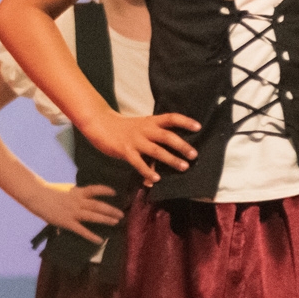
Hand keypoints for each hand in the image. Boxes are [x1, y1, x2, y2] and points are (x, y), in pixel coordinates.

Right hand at [33, 179, 121, 243]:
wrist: (36, 195)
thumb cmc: (48, 192)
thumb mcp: (64, 189)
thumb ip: (74, 193)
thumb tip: (82, 195)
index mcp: (77, 192)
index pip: (94, 189)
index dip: (105, 190)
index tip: (115, 193)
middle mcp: (78, 201)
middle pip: (98, 205)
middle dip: (111, 210)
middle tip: (121, 214)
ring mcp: (73, 212)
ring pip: (94, 216)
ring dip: (106, 220)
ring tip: (116, 223)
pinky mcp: (67, 222)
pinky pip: (82, 230)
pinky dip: (92, 236)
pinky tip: (100, 240)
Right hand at [81, 103, 200, 183]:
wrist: (100, 125)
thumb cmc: (124, 128)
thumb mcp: (141, 126)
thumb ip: (155, 136)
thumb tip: (172, 152)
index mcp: (150, 121)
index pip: (171, 118)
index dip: (185, 121)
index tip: (198, 127)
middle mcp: (145, 130)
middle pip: (166, 136)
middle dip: (182, 145)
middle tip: (194, 154)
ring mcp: (135, 140)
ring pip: (156, 150)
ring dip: (171, 159)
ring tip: (184, 167)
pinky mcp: (125, 150)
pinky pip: (138, 163)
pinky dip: (148, 171)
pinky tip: (156, 179)